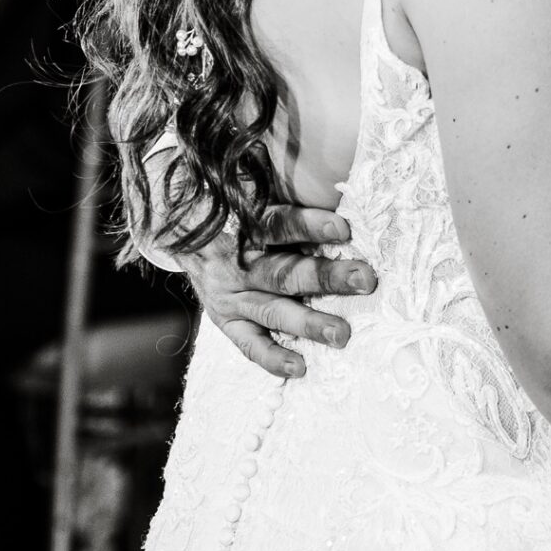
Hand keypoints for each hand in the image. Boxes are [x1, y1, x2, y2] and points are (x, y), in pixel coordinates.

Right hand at [186, 204, 376, 380]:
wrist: (186, 235)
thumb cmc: (236, 213)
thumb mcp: (250, 194)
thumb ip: (282, 191)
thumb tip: (332, 184)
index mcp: (245, 226)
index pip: (279, 224)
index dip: (310, 225)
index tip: (344, 228)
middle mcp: (238, 263)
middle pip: (284, 272)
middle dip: (326, 277)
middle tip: (364, 280)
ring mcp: (231, 296)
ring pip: (272, 311)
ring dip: (308, 322)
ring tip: (341, 333)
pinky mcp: (227, 321)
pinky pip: (249, 344)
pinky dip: (273, 357)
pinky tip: (300, 366)